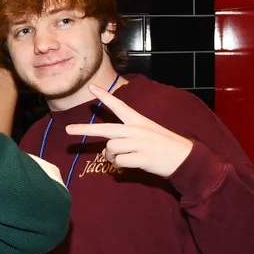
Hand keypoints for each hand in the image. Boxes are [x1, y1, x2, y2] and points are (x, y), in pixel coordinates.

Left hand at [65, 84, 192, 177]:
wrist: (186, 158)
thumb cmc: (163, 146)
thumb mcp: (146, 135)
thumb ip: (125, 138)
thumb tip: (105, 149)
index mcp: (139, 121)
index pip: (120, 106)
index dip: (105, 97)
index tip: (91, 87)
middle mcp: (137, 130)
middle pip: (106, 129)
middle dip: (85, 130)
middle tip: (68, 130)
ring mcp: (140, 144)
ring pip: (111, 149)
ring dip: (112, 157)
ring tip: (123, 159)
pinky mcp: (143, 157)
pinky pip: (120, 162)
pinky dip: (120, 166)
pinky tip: (130, 165)